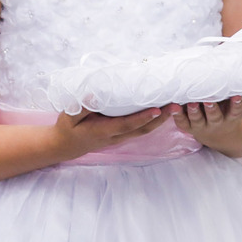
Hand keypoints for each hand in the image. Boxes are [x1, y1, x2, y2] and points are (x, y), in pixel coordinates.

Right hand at [53, 106, 168, 158]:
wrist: (66, 146)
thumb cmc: (67, 128)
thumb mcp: (69, 117)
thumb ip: (82, 107)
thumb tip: (93, 95)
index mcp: (104, 131)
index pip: (128, 124)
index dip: (143, 118)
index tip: (157, 109)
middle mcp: (116, 136)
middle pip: (143, 129)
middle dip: (161, 119)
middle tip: (176, 106)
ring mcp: (120, 138)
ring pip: (144, 131)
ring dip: (161, 121)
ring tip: (175, 108)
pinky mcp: (121, 136)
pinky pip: (140, 130)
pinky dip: (153, 122)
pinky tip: (162, 113)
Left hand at [169, 94, 241, 148]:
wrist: (221, 136)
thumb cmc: (232, 112)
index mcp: (233, 117)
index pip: (236, 111)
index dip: (236, 104)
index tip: (236, 96)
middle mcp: (218, 123)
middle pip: (215, 117)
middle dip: (212, 109)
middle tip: (208, 101)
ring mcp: (202, 126)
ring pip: (197, 120)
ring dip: (193, 112)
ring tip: (189, 103)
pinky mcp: (189, 127)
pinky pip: (182, 123)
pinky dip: (176, 115)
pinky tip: (171, 106)